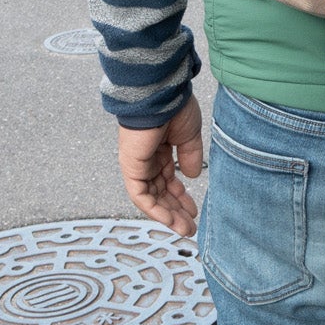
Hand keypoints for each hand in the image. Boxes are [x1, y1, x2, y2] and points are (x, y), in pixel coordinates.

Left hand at [117, 97, 205, 236]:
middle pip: (160, 192)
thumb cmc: (175, 107)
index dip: (181, 196)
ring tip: (184, 229)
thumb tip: (191, 176)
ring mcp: (137, 164)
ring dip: (168, 215)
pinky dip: (154, 210)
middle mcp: (147, 159)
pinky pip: (140, 195)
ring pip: (151, 197)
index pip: (168, 180)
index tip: (194, 210)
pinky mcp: (131, 167)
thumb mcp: (189, 135)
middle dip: (176, 211)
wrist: (161, 95)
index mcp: (160, 149)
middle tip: (190, 227)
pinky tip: (170, 220)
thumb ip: (190, 156)